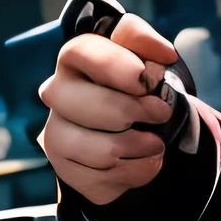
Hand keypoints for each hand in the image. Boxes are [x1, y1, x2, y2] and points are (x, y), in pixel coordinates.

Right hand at [38, 8, 181, 211]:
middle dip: (131, 111)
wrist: (136, 132)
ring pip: (99, 149)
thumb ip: (146, 43)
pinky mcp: (66, 168)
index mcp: (75, 59)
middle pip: (86, 104)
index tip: (145, 79)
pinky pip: (105, 177)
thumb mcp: (143, 57)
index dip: (114, 65)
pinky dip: (136, 170)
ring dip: (140, 146)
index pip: (82, 52)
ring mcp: (56, 133)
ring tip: (156, 142)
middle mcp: (57, 93)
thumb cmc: (137, 90)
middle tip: (161, 113)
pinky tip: (141, 159)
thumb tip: (163, 53)